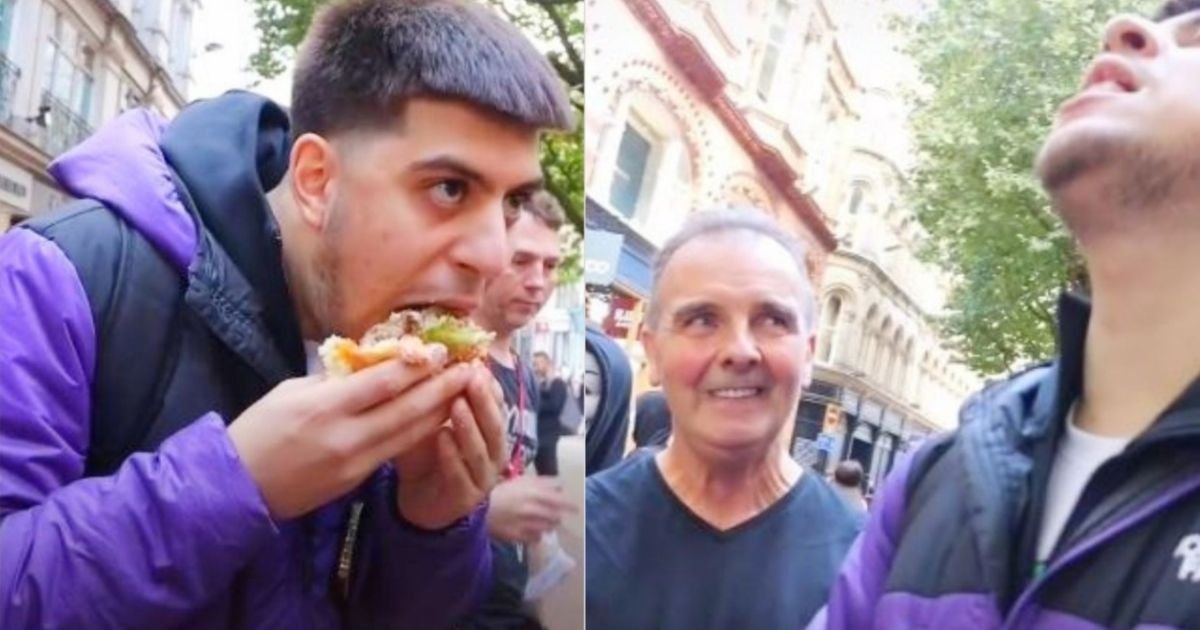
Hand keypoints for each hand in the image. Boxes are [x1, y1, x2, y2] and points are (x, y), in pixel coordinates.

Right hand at [228, 356, 473, 518]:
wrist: (238, 486)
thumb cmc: (258, 429)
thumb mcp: (290, 391)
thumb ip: (334, 380)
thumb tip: (370, 364)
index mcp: (325, 406)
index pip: (383, 382)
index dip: (417, 365)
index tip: (441, 350)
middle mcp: (346, 435)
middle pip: (407, 408)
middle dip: (442, 387)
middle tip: (469, 369)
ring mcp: (354, 461)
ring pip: (409, 433)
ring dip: (440, 411)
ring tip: (463, 391)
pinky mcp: (357, 479)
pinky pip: (396, 451)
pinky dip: (420, 433)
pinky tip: (438, 419)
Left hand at [395, 364, 507, 529]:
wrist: (418, 500)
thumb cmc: (427, 453)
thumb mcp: (430, 420)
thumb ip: (436, 397)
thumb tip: (432, 357)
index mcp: (490, 430)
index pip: (498, 403)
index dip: (489, 384)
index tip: (475, 364)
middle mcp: (494, 452)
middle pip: (495, 424)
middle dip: (484, 400)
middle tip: (472, 377)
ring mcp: (483, 477)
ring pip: (482, 450)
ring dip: (470, 426)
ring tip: (457, 404)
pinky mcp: (466, 498)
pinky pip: (461, 474)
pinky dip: (452, 456)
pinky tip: (442, 437)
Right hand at [486, 476, 577, 543]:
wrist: (478, 507)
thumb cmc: (500, 490)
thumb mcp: (521, 480)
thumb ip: (542, 482)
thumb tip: (560, 484)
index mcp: (535, 494)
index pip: (560, 500)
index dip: (570, 505)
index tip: (575, 508)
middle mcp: (534, 510)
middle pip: (556, 516)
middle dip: (558, 516)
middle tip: (557, 516)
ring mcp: (527, 525)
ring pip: (547, 528)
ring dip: (549, 526)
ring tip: (543, 522)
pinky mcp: (518, 537)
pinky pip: (535, 538)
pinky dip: (537, 535)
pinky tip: (532, 531)